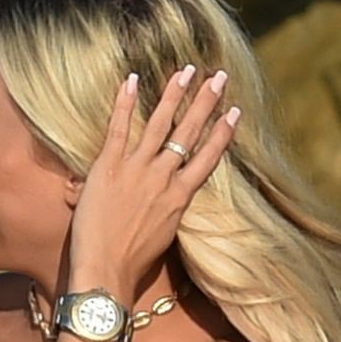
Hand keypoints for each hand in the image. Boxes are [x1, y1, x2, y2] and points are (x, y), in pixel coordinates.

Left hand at [67, 66, 239, 290]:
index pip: (207, 158)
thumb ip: (164, 210)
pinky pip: (119, 128)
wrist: (106, 271)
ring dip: (174, 94)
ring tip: (187, 71)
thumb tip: (163, 204)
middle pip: (190, 133)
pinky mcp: (109, 167)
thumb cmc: (131, 264)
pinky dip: (125, 103)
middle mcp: (163, 178)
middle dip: (206, 102)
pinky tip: (132, 79)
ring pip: (161, 124)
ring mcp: (137, 170)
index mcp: (180, 197)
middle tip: (219, 77)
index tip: (234, 112)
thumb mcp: (160, 236)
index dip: (222, 133)